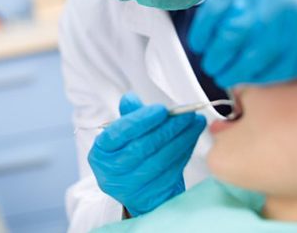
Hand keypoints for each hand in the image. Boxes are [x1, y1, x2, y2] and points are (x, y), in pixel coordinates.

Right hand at [88, 94, 205, 216]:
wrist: (137, 188)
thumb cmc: (129, 154)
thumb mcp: (124, 135)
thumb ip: (129, 116)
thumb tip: (130, 99)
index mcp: (101, 152)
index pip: (118, 133)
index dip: (141, 120)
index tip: (162, 109)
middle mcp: (111, 172)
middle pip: (142, 147)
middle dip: (168, 128)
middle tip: (187, 114)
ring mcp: (130, 187)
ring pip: (160, 160)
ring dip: (182, 139)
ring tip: (195, 123)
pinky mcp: (150, 196)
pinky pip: (171, 171)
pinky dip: (184, 152)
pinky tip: (192, 138)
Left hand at [189, 0, 296, 86]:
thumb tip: (213, 23)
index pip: (216, 15)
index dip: (201, 34)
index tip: (200, 45)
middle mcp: (277, 9)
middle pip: (228, 45)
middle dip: (216, 60)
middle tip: (215, 67)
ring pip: (252, 67)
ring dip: (237, 75)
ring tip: (232, 76)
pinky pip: (281, 75)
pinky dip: (265, 78)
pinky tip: (261, 75)